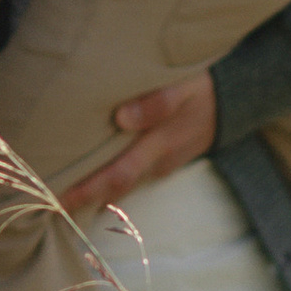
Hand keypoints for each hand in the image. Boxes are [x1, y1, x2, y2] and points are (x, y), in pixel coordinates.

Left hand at [56, 71, 218, 214]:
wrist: (240, 97)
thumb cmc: (203, 84)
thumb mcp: (185, 86)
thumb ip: (157, 102)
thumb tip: (122, 118)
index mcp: (158, 144)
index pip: (117, 174)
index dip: (86, 189)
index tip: (57, 198)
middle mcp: (159, 161)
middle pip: (115, 185)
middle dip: (83, 197)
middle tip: (50, 205)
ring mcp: (164, 164)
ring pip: (125, 183)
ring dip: (96, 189)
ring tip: (63, 192)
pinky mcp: (167, 161)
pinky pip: (136, 174)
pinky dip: (113, 178)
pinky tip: (94, 176)